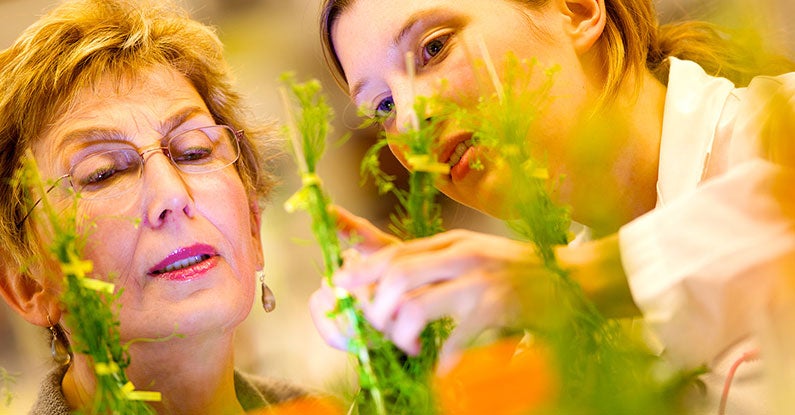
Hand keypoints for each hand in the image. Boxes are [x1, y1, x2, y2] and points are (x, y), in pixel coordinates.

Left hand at [309, 207, 548, 368]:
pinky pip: (455, 338)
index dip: (362, 270)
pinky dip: (443, 357)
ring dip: (402, 333)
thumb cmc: (522, 271)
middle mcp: (461, 255)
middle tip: (380, 329)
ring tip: (410, 346)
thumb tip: (394, 275)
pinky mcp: (497, 307)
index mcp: (453, 243)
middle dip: (376, 307)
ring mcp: (479, 280)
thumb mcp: (475, 254)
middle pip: (395, 275)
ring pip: (415, 306)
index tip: (340, 285)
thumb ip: (437, 262)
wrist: (577, 278)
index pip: (394, 251)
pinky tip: (443, 366)